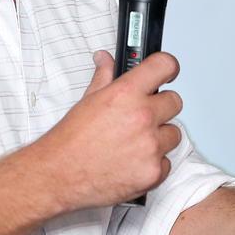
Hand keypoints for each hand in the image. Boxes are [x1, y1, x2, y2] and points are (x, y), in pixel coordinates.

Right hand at [35, 49, 182, 211]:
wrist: (59, 174)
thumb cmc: (71, 139)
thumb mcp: (87, 100)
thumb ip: (104, 76)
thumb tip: (105, 59)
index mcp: (125, 94)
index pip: (164, 66)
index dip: (167, 67)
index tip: (168, 72)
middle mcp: (141, 117)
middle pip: (175, 101)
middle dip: (161, 107)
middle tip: (142, 115)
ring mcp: (150, 146)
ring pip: (173, 134)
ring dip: (159, 137)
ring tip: (134, 142)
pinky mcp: (154, 172)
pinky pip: (167, 162)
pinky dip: (154, 163)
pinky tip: (133, 161)